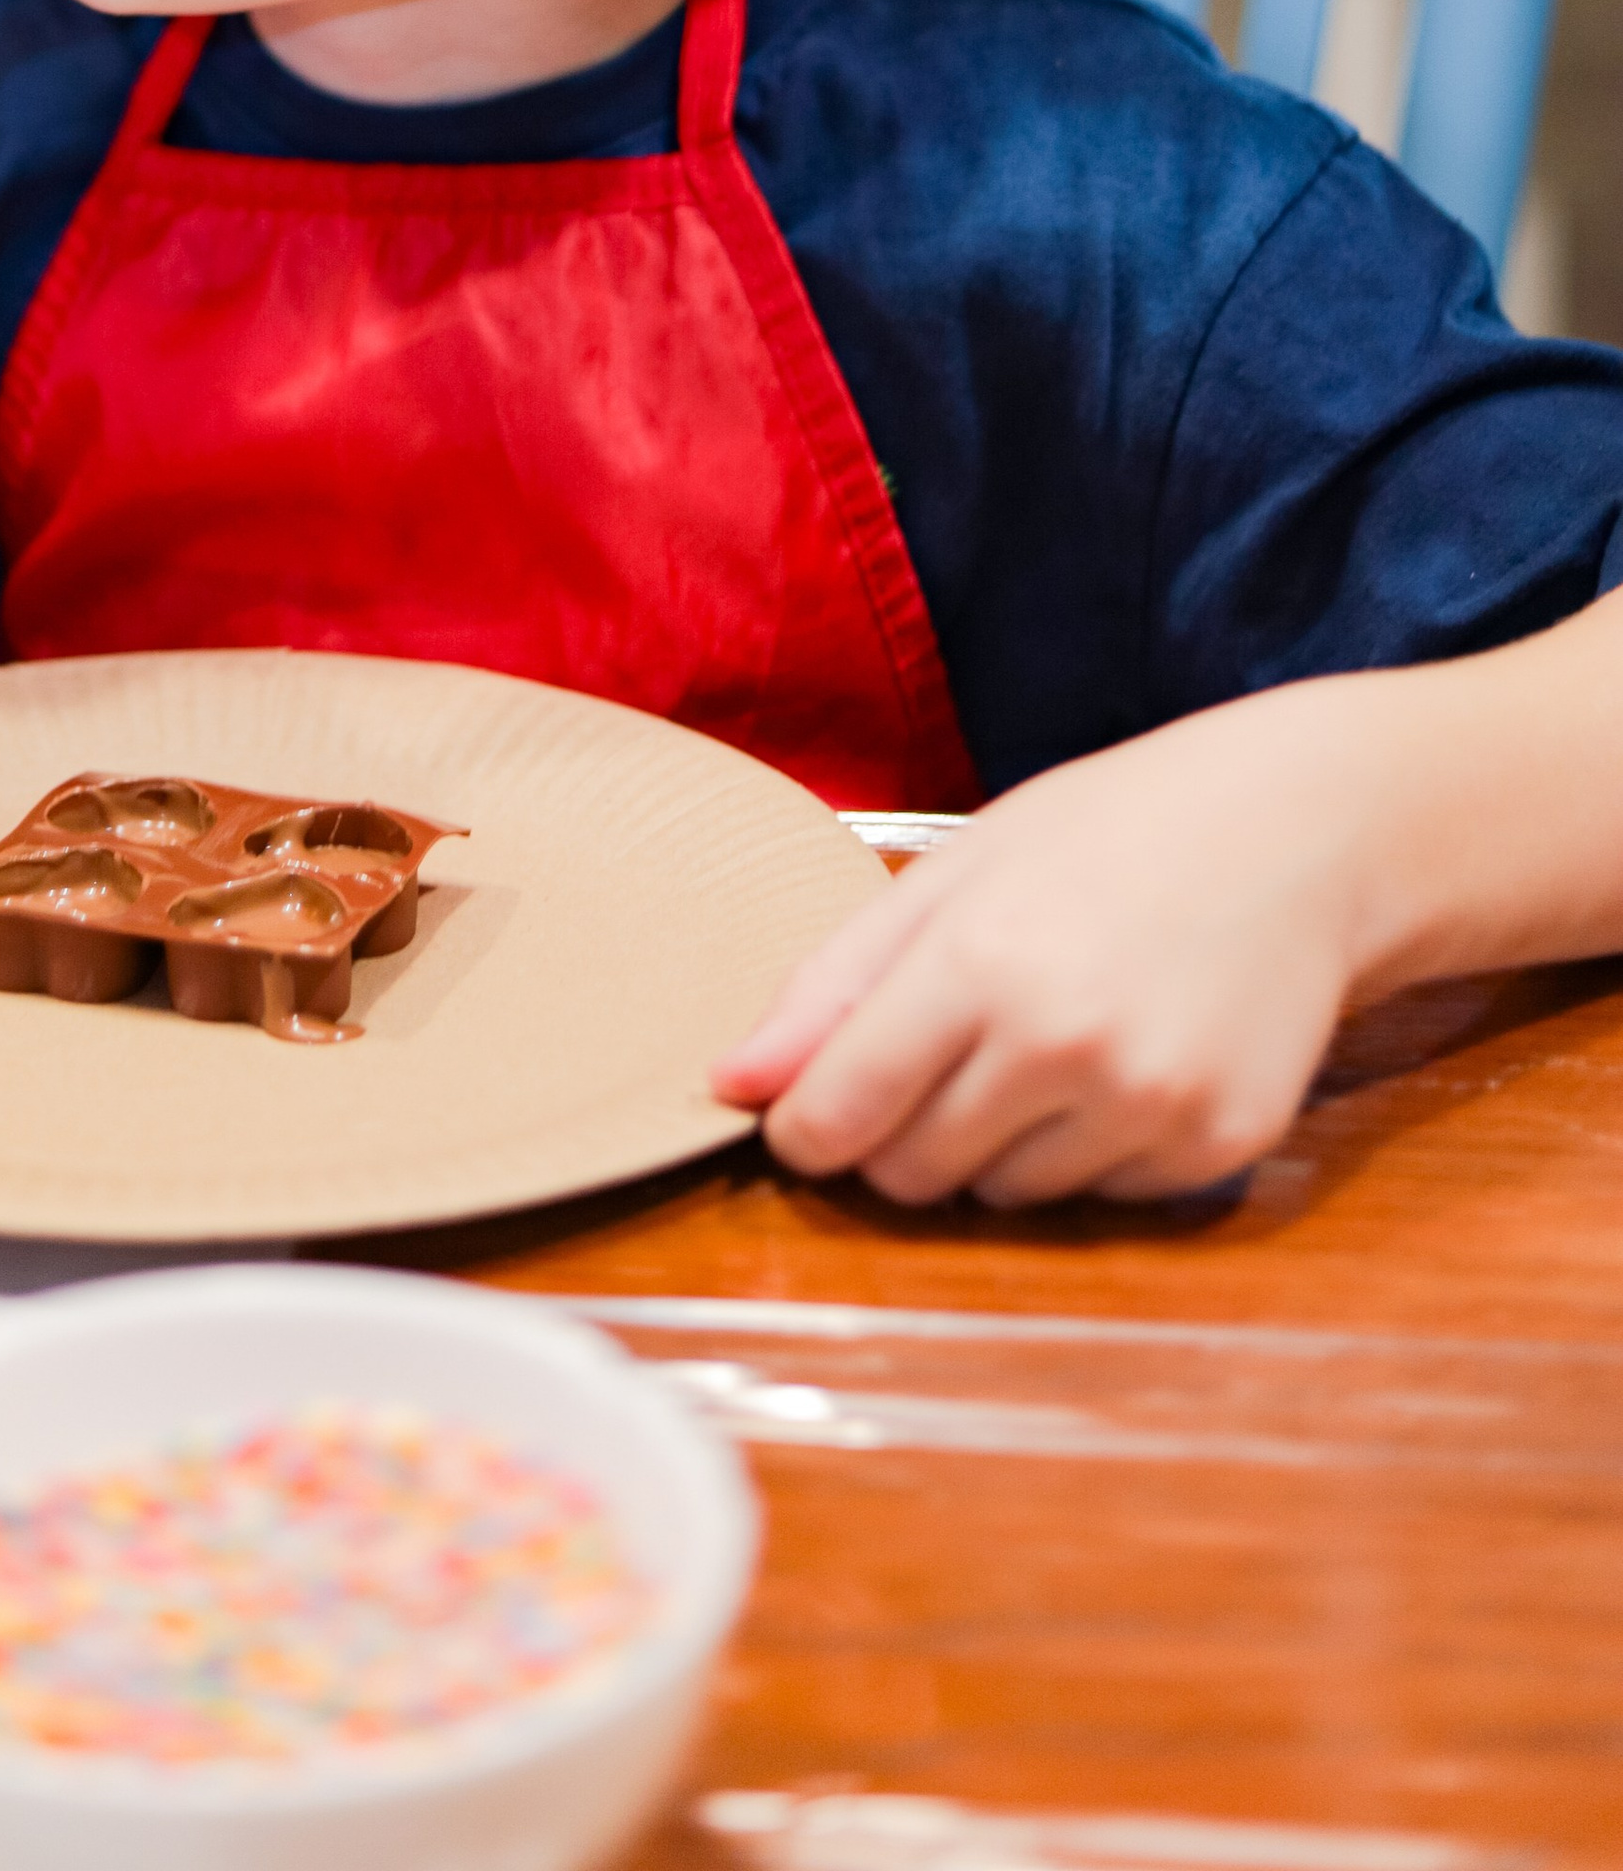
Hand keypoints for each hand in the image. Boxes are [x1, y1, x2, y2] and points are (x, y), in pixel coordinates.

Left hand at [711, 688, 1382, 1204]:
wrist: (1300, 832)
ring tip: (1050, 1038)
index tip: (806, 1117)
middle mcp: (1063, 1043)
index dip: (805, 1130)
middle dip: (899, 1136)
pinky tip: (1127, 1059)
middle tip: (946, 1053)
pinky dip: (1091, 1151)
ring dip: (997, 1144)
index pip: (840, 1112)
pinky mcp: (1217, 1146)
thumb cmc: (1109, 835)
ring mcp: (1148, 1103)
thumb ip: (835, 983)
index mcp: (979, 961)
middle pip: (912, 1174)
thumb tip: (730, 1084)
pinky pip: (1101, 1198)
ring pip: (1004, 1197)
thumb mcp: (956, 873)